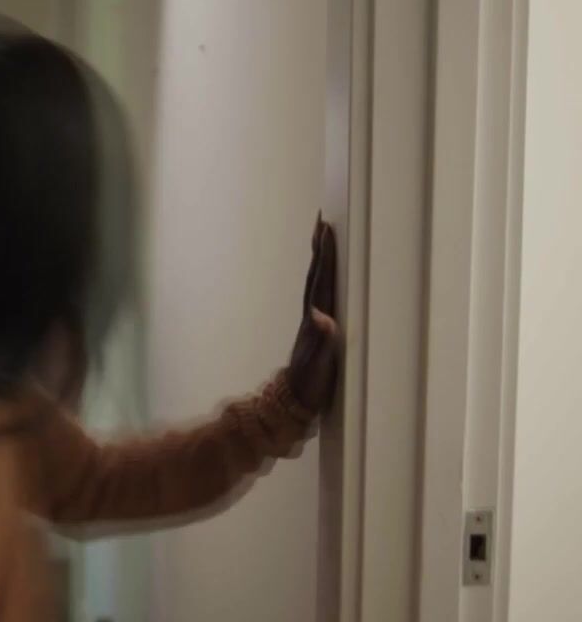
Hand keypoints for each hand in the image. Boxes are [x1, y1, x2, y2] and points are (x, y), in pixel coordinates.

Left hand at [287, 215, 338, 410]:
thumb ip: (322, 341)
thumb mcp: (319, 364)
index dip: (325, 255)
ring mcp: (314, 320)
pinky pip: (321, 294)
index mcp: (316, 318)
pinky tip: (328, 275)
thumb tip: (321, 317)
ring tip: (323, 238)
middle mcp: (313, 315)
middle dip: (320, 248)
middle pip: (316, 274)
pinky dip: (324, 278)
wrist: (294, 399)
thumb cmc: (310, 383)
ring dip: (320, 259)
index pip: (321, 280)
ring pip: (317, 282)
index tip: (326, 229)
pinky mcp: (317, 328)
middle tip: (322, 221)